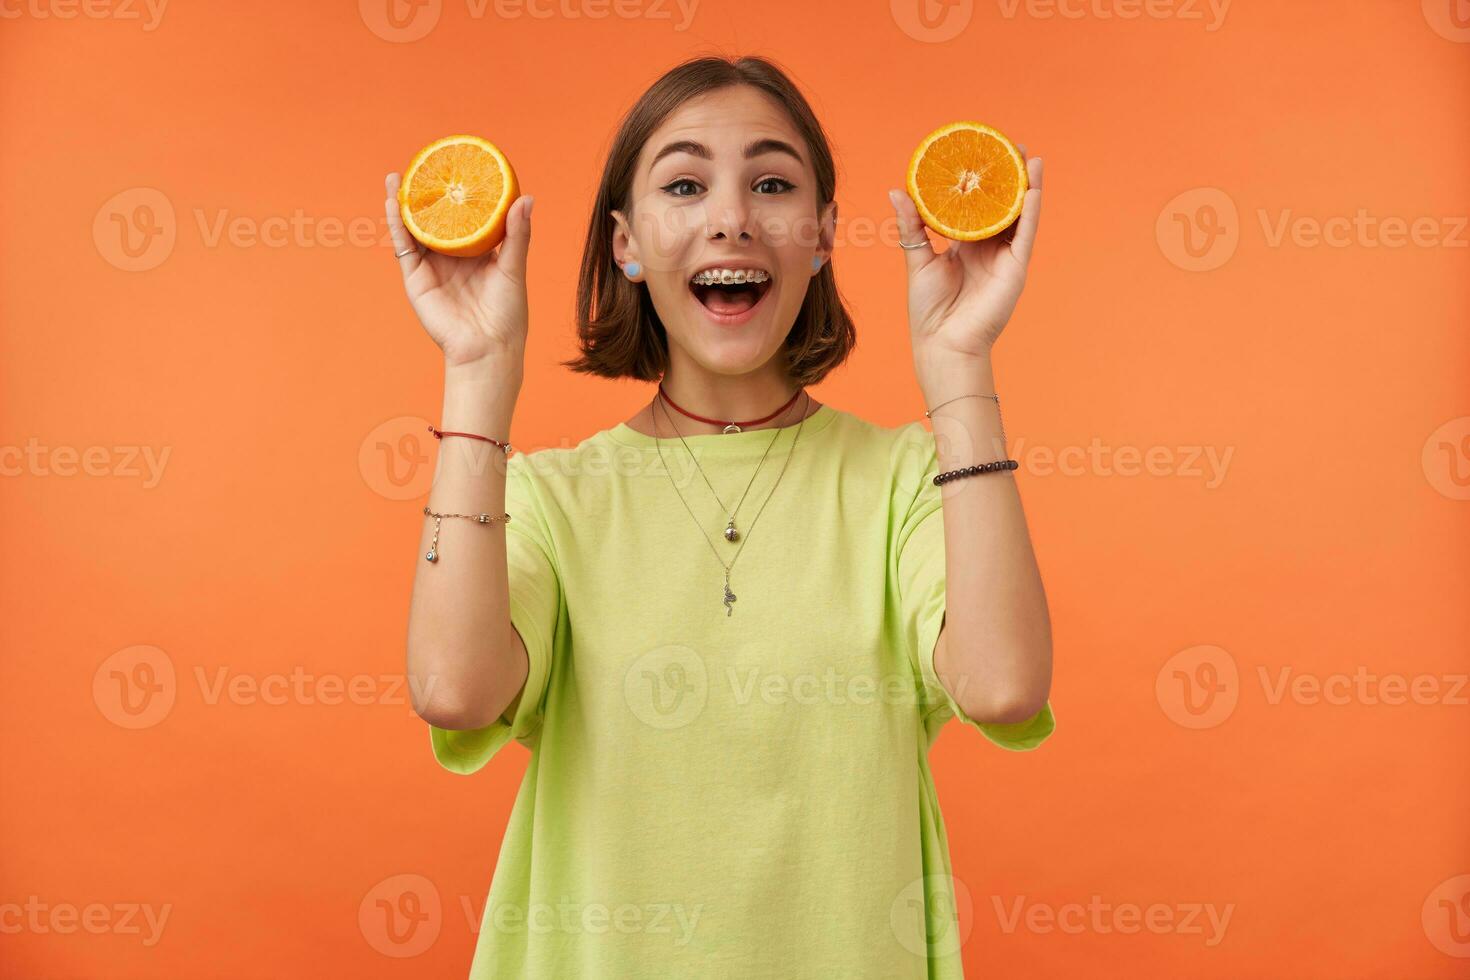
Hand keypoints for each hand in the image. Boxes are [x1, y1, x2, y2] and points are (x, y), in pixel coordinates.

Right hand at [384, 173, 533, 367]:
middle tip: (424, 165)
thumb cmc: (507, 314)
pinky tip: (393, 204)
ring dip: (405, 203)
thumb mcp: (514, 268)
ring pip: (415, 229)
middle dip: (427, 195)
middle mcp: (452, 257)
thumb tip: (526, 198)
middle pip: (436, 219)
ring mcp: (432, 267)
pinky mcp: (416, 278)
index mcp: (477, 253)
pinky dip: (397, 225)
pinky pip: (404, 246)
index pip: (465, 218)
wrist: (487, 348)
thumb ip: (517, 235)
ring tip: (400, 177)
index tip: (457, 169)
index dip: (459, 196)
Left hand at [888, 146, 1042, 361]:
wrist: (943, 343)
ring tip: (1029, 157)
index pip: (978, 207)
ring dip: (1027, 186)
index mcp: (967, 246)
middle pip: (1003, 205)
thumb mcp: (918, 259)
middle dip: (1008, 177)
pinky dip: (1031, 211)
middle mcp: (989, 249)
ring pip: (1020, 215)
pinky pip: (1026, 234)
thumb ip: (912, 225)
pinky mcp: (1015, 269)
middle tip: (1009, 146)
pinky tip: (1033, 188)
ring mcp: (1005, 258)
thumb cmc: (929, 310)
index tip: (981, 154)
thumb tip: (897, 190)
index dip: (981, 182)